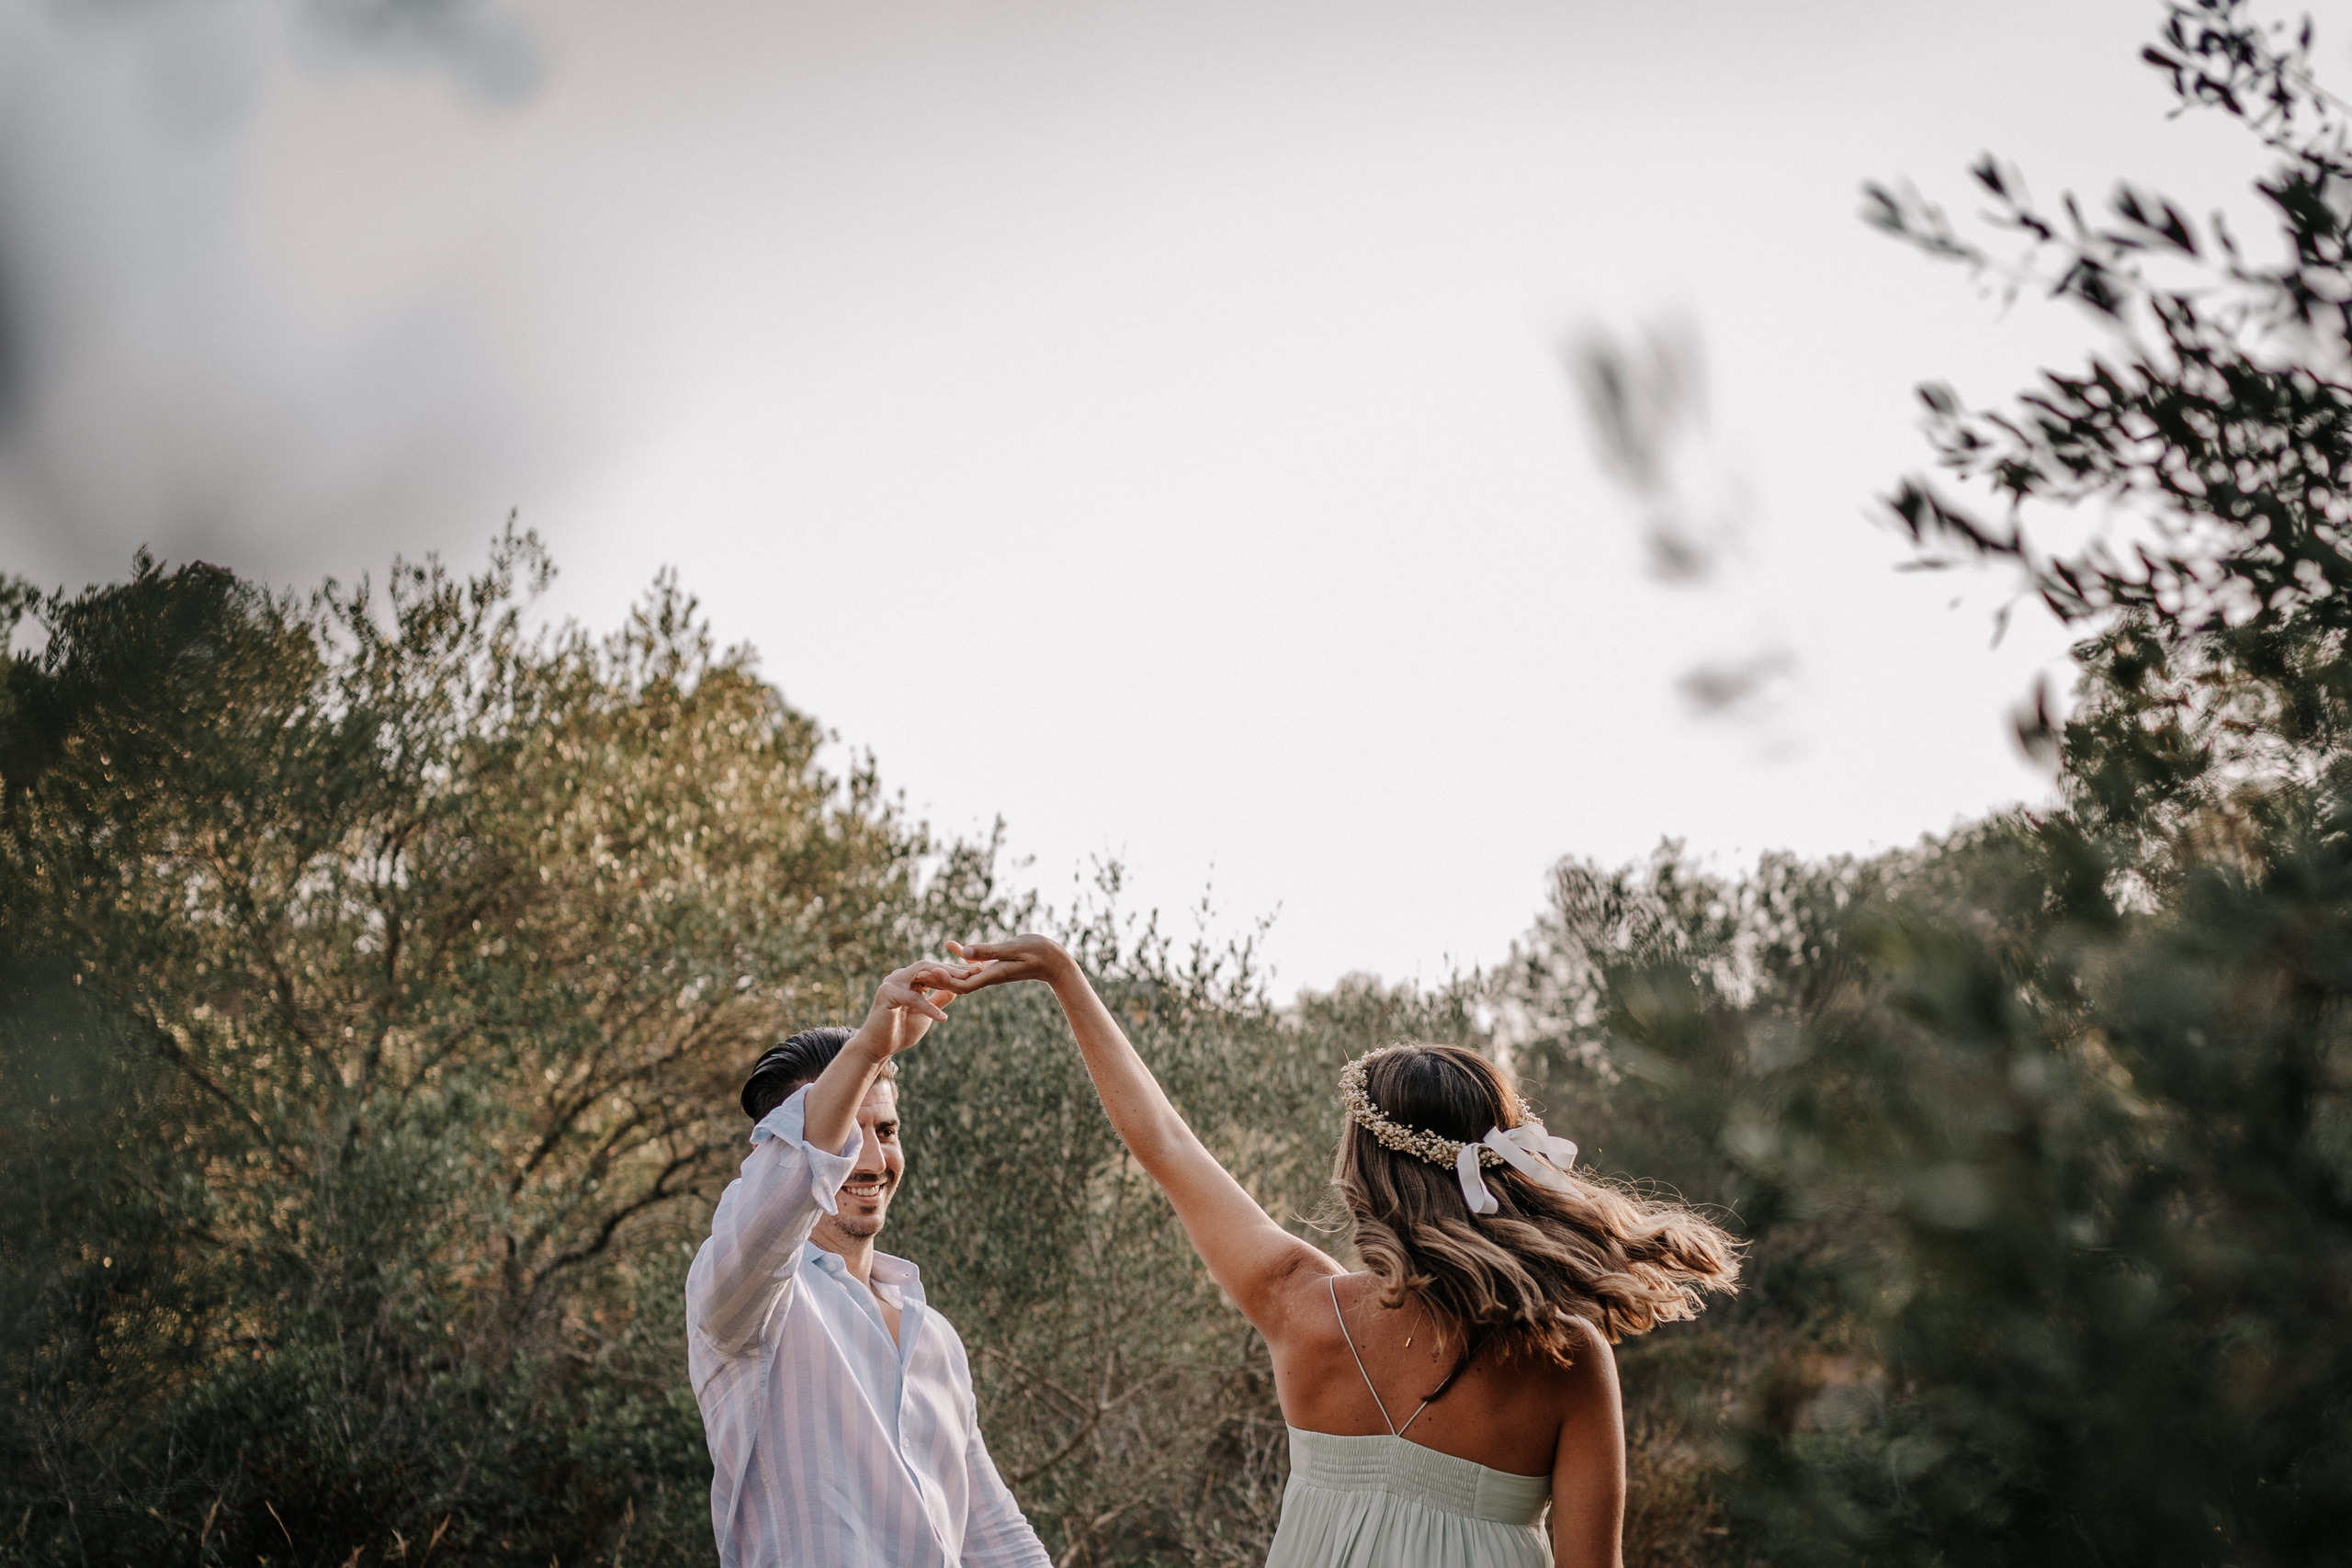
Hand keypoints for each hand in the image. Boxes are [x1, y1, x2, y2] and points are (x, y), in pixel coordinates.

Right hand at [860, 958, 973, 1057]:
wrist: (877, 1048)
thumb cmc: (900, 1031)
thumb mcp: (926, 1013)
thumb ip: (939, 999)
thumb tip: (958, 989)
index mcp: (909, 978)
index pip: (935, 969)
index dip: (955, 970)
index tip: (977, 972)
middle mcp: (900, 976)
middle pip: (930, 966)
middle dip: (953, 969)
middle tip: (975, 972)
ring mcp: (892, 983)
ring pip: (922, 974)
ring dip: (943, 979)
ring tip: (963, 986)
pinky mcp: (887, 994)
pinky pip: (913, 998)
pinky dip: (928, 1007)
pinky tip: (942, 1018)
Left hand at [936, 934, 1076, 992]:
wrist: (1054, 961)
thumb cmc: (1038, 953)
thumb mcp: (1013, 948)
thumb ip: (989, 951)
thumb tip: (965, 953)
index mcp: (992, 975)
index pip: (963, 985)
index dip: (945, 981)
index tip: (930, 973)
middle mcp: (988, 976)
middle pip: (958, 982)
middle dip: (937, 979)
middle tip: (916, 974)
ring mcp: (991, 971)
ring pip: (963, 973)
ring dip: (945, 970)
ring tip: (925, 963)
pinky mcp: (995, 964)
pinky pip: (973, 962)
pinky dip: (961, 955)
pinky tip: (950, 945)